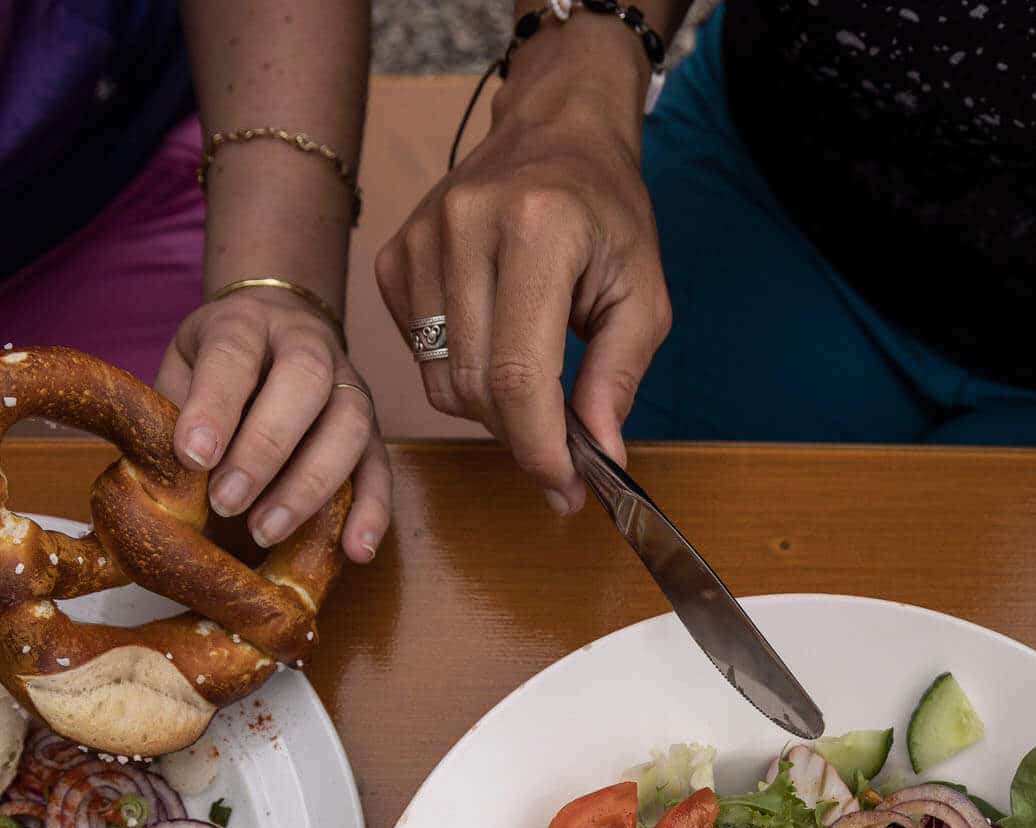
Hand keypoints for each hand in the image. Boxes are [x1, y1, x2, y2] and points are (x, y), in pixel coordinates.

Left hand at [156, 286, 390, 562]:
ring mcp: (349, 384)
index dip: (215, 405)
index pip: (234, 354)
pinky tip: (355, 550)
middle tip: (226, 502)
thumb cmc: (216, 364)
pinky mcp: (373, 427)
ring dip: (310, 484)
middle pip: (305, 382)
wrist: (275, 326)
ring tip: (265, 530)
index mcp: (246, 321)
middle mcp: (307, 343)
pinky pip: (381, 466)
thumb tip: (161, 484)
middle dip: (265, 448)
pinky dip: (372, 510)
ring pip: (350, 425)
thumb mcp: (182, 368)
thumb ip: (174, 412)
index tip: (192, 455)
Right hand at [372, 24, 669, 512]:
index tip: (565, 488)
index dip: (539, 447)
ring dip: (489, 410)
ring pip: (439, 382)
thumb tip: (599, 456)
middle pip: (474, 386)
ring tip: (533, 388)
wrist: (553, 131)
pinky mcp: (394, 258)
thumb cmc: (605, 210)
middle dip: (521, 436)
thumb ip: (619, 376)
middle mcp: (466, 230)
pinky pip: (418, 356)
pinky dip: (458, 374)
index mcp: (537, 230)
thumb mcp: (642, 292)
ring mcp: (419, 242)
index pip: (518, 372)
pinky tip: (493, 344)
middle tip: (561, 448)